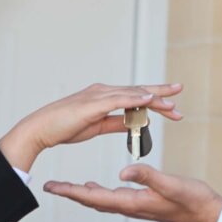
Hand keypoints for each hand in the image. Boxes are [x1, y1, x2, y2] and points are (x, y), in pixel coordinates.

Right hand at [0, 83, 183, 170]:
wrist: (40, 130)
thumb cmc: (65, 128)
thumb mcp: (98, 126)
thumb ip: (118, 123)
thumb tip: (137, 123)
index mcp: (105, 97)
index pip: (135, 97)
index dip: (155, 100)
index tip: (173, 106)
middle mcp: (104, 91)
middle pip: (138, 92)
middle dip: (161, 94)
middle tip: (180, 92)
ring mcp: (98, 95)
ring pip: (132, 94)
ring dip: (153, 98)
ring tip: (172, 103)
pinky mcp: (93, 104)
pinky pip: (119, 100)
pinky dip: (135, 99)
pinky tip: (149, 100)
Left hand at [44, 164, 221, 221]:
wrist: (208, 213)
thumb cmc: (192, 199)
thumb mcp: (170, 184)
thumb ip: (147, 177)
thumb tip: (122, 172)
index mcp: (132, 202)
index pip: (94, 198)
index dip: (71, 192)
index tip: (51, 187)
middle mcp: (130, 206)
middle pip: (92, 201)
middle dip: (70, 193)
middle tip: (50, 186)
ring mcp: (136, 205)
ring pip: (102, 200)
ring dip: (83, 194)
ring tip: (67, 187)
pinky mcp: (143, 202)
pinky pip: (114, 197)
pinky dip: (100, 192)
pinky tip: (97, 186)